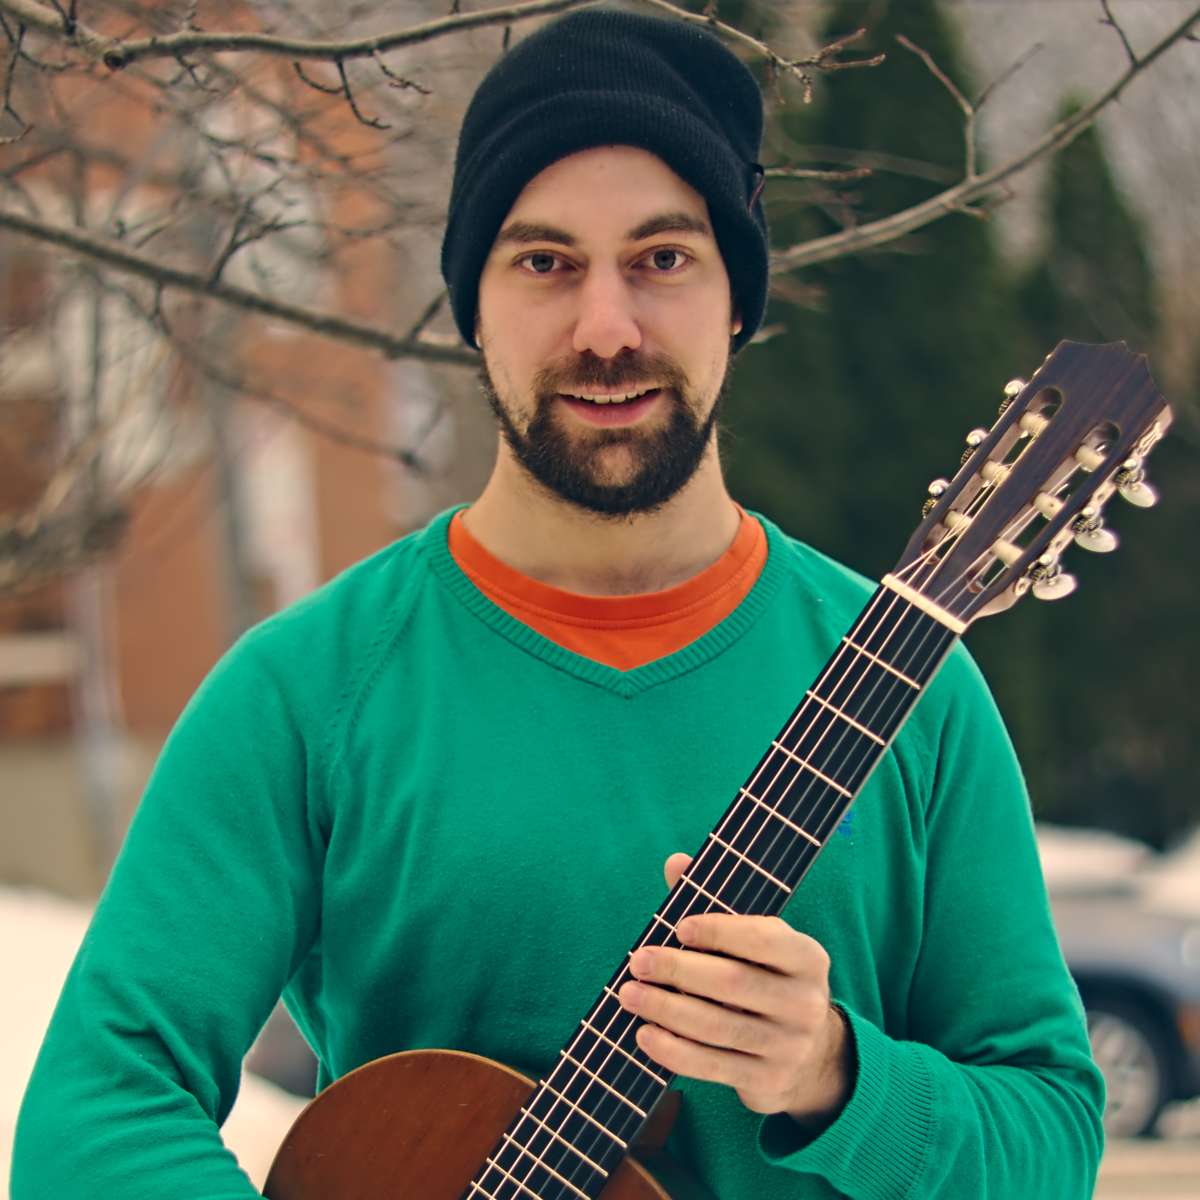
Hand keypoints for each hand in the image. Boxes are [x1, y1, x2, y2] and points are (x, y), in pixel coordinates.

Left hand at [617, 853, 852, 1126]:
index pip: (763, 938)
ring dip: (666, 1009)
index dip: (719, 931)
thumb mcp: (755, 942)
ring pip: (718, 1026)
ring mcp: (789, 1046)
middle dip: (679, 970)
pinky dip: (673, 1050)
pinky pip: (712, 1065)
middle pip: (734, 982)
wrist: (809, 1056)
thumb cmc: (766, 979)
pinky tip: (644, 1034)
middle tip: (638, 962)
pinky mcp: (767, 1081)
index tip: (677, 927)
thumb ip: (715, 905)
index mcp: (807, 957)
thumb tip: (676, 863)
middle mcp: (806, 1002)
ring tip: (629, 994)